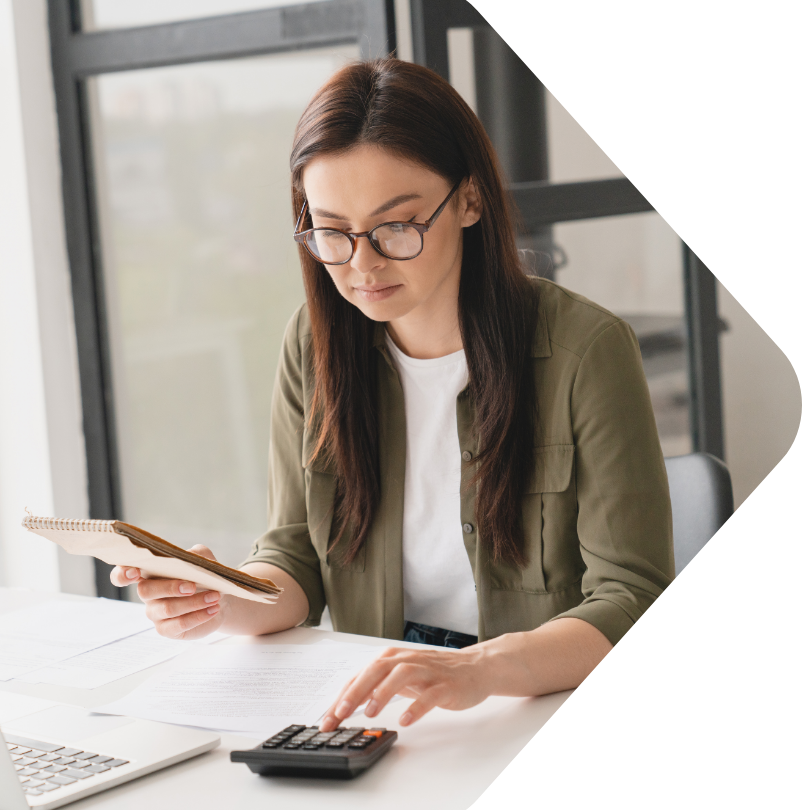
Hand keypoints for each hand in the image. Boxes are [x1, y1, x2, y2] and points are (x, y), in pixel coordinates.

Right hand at [109, 545, 224, 639]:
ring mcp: (155, 613)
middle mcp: (147, 594)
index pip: (122, 574)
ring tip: (214, 596)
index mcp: (149, 573)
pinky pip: (179, 624)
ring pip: (167, 608)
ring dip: (194, 602)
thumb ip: (194, 554)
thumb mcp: (201, 559)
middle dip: (170, 587)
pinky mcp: (167, 629)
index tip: (134, 572)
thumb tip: (189, 557)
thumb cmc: (204, 576)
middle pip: (145, 591)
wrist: (219, 597)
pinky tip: (213, 608)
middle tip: (193, 586)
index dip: (122, 574)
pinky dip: (198, 615)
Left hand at [318, 645, 492, 730]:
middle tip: (341, 713)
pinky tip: (406, 720)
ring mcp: (427, 671)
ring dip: (383, 693)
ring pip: (401, 675)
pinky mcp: (445, 685)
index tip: (328, 719)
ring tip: (370, 712)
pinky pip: (429, 695)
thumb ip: (375, 687)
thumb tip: (344, 705)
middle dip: (356, 691)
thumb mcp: (399, 677)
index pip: (361, 675)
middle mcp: (407, 660)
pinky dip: (416, 706)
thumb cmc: (432, 673)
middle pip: (376, 669)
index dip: (342, 697)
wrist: (473, 667)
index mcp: (392, 658)